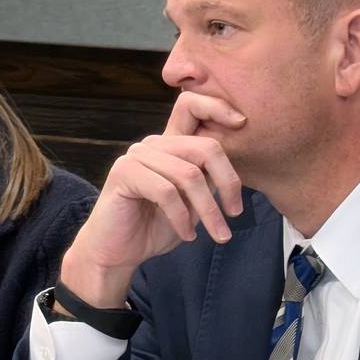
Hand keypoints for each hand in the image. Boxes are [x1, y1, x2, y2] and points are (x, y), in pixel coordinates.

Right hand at [61, 91, 246, 307]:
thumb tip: (235, 172)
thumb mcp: (192, 203)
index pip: (191, 106)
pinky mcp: (124, 173)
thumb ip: (209, 181)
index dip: (217, 107)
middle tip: (235, 213)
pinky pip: (166, 192)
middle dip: (228, 182)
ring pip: (189, 175)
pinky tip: (187, 235)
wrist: (116, 254)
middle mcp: (153, 144)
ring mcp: (136, 156)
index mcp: (169, 145)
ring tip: (218, 234)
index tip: (242, 123)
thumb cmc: (154, 228)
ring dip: (208, 210)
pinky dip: (182, 218)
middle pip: (204, 147)